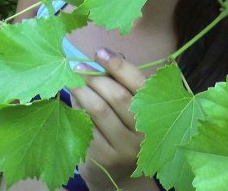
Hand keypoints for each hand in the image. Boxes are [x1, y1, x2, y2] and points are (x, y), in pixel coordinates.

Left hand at [70, 48, 147, 189]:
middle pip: (117, 96)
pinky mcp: (104, 159)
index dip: (119, 65)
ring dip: (82, 90)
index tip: (100, 52)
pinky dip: (77, 110)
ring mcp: (125, 149)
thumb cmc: (124, 129)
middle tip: (78, 66)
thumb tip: (103, 55)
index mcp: (156, 113)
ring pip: (99, 111)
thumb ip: (121, 82)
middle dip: (95, 77)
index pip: (139, 84)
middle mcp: (145, 133)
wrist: (120, 174)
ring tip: (71, 79)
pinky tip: (72, 101)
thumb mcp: (131, 107)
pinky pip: (87, 127)